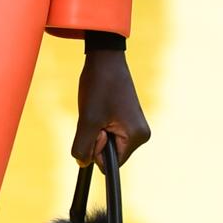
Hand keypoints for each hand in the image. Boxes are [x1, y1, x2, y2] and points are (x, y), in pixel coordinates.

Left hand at [72, 49, 150, 170]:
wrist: (105, 58)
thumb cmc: (99, 86)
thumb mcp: (87, 119)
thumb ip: (83, 146)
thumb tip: (82, 164)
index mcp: (137, 137)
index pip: (111, 164)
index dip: (97, 149)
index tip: (96, 126)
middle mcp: (140, 134)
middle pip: (109, 154)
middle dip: (96, 138)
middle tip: (96, 113)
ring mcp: (135, 127)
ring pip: (107, 143)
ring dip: (95, 130)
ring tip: (98, 108)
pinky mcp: (128, 119)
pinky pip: (108, 132)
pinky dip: (98, 123)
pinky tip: (100, 106)